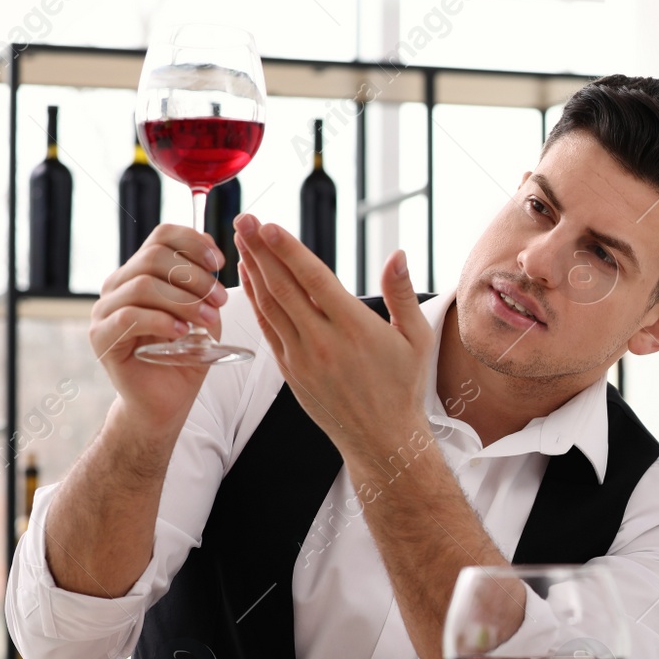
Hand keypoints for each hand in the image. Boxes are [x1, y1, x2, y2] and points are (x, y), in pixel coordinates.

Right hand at [90, 224, 228, 434]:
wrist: (166, 401)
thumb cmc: (185, 357)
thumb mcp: (205, 316)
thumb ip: (206, 288)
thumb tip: (212, 253)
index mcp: (142, 273)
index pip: (161, 237)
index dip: (192, 242)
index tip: (219, 261)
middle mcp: (119, 286)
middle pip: (153, 257)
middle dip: (194, 276)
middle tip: (221, 299)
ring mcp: (105, 311)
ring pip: (142, 285)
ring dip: (183, 300)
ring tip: (209, 319)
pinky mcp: (101, 337)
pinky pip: (129, 316)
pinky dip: (161, 320)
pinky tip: (183, 332)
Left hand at [233, 214, 435, 473]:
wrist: (382, 439)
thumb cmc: (405, 387)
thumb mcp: (418, 339)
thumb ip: (403, 294)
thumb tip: (397, 254)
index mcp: (356, 329)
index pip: (315, 279)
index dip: (289, 250)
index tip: (269, 225)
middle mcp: (323, 342)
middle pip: (284, 287)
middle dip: (260, 249)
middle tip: (243, 218)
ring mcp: (302, 358)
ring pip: (270, 306)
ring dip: (253, 270)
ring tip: (240, 239)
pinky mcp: (290, 371)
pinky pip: (267, 329)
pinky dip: (255, 301)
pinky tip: (249, 279)